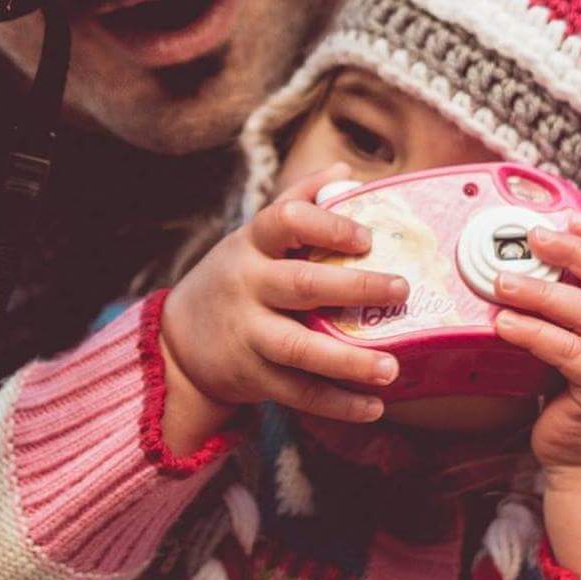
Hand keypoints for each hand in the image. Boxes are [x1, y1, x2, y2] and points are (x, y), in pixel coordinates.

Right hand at [158, 163, 407, 446]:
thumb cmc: (235, 279)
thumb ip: (297, 203)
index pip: (285, 221)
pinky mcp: (252, 376)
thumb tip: (344, 172)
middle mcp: (249, 287)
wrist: (178, 341)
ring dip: (347, 359)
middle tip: (402, 289)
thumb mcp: (253, 238)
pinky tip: (373, 407)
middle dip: (354, 287)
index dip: (328, 226)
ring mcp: (248, 334)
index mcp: (253, 246)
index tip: (367, 237)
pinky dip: (336, 403)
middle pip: (301, 284)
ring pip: (298, 348)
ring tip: (391, 368)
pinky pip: (297, 393)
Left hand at [490, 214, 580, 485]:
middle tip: (533, 238)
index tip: (570, 219)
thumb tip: (529, 258)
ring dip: (543, 294)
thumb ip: (577, 305)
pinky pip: (572, 353)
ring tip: (502, 282)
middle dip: (576, 253)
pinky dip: (535, 333)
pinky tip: (505, 324)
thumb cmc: (580, 392)